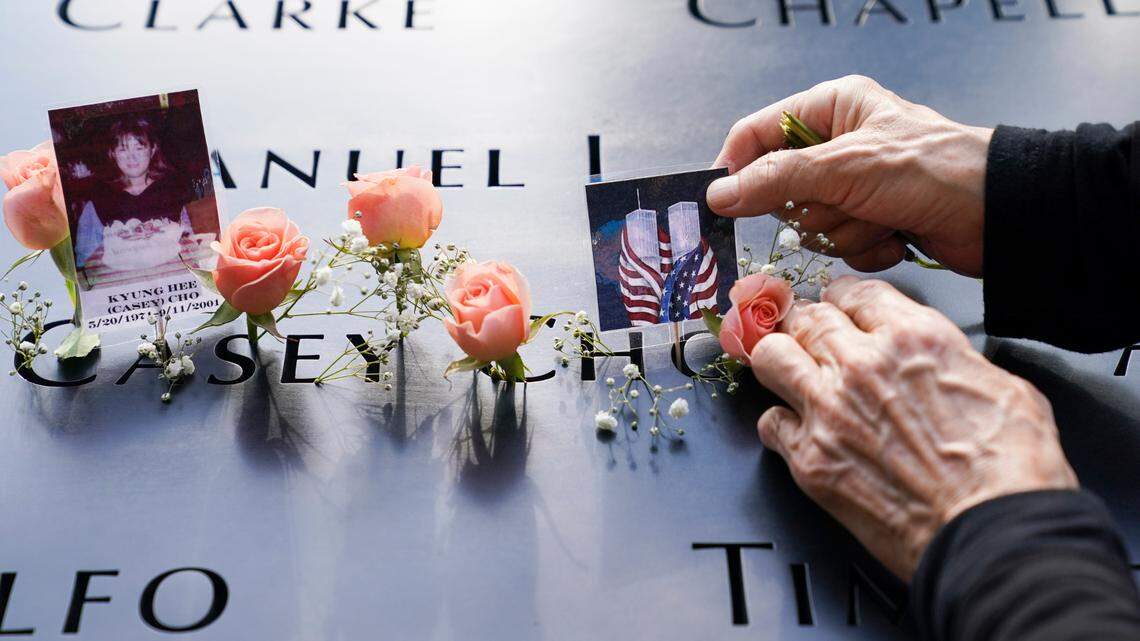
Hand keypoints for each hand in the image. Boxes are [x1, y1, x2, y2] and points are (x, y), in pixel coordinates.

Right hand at [707, 75, 991, 276]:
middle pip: (779, 189)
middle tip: (844, 203)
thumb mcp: (846, 167)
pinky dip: (865, 247)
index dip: (737, 168)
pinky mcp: (871, 221)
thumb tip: (720, 193)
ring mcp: (854, 186)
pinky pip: (838, 245)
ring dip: (844, 231)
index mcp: (831, 108)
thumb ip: (776, 179)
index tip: (723, 202)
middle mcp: (838, 145)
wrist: (999, 214)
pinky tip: (895, 235)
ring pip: (809, 224)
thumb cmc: (934, 169)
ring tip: (882, 218)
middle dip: (814, 208)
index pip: (756, 134)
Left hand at [749, 276, 1076, 578]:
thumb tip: (943, 364)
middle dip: (807, 323)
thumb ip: (954, 361)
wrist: (992, 533)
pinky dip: (780, 423)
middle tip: (811, 335)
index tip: (842, 306)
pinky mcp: (809, 459)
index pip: (855, 292)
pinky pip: (769, 423)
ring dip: (780, 360)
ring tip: (790, 370)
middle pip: (806, 317)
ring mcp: (828, 411)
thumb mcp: (1003, 385)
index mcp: (913, 338)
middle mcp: (861, 366)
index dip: (845, 298)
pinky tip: (796, 429)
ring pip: (770, 356)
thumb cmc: (1011, 470)